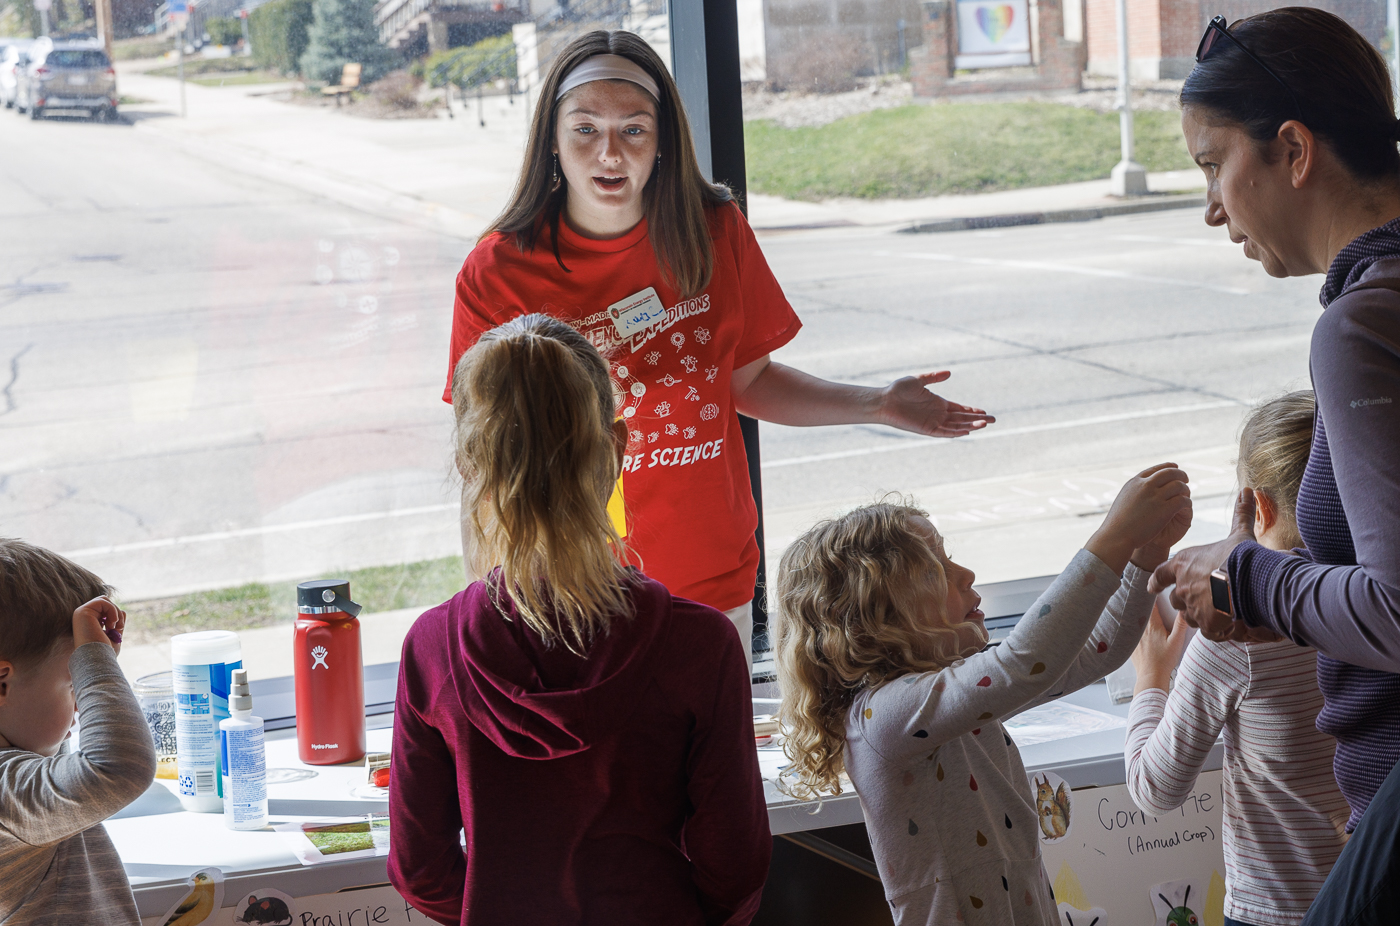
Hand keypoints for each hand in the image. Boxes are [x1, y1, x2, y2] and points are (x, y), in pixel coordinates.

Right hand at [73, 596, 124, 654]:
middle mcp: (82, 617)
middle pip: (105, 602)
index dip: (116, 616)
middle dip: (116, 612)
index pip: (104, 609)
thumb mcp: (115, 635)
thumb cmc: (105, 652)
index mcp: (88, 623)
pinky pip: (103, 601)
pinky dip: (112, 610)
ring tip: (114, 626)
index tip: (117, 629)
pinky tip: (111, 624)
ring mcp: (81, 614)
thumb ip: (117, 623)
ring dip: (115, 611)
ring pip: (104, 600)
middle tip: (118, 627)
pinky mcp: (82, 612)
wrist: (98, 659)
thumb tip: (122, 611)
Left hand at [875, 371, 994, 437]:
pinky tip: (967, 431)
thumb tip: (949, 373)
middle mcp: (937, 414)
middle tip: (994, 420)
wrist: (885, 400)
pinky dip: (956, 432)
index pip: (959, 409)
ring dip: (971, 426)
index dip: (972, 411)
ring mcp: (933, 422)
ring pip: (956, 426)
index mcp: (937, 403)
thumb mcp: (919, 380)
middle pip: (962, 419)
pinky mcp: (926, 429)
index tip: (984, 412)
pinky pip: (944, 432)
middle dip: (978, 420)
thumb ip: (934, 377)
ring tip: (985, 424)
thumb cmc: (898, 390)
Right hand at [1086, 463, 1191, 573]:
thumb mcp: (1123, 500)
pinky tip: (1186, 506)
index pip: (1155, 469)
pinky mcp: (1164, 510)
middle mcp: (1145, 486)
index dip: (1168, 467)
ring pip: (1179, 485)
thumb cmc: (1117, 523)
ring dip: (1185, 489)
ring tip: (1186, 494)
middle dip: (1180, 474)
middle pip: (1169, 473)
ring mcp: (1155, 497)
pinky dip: (1187, 502)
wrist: (1116, 537)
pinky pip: (1182, 500)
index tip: (1175, 467)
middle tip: (1186, 479)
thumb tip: (1139, 490)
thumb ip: (1134, 492)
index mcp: (1134, 482)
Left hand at [1131, 597, 1191, 693]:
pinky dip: (1131, 623)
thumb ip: (1181, 624)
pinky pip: (1129, 629)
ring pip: (1134, 619)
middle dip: (1142, 601)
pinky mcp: (1130, 643)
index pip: (1149, 604)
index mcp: (1152, 625)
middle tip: (1142, 591)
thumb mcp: (1177, 641)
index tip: (1151, 587)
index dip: (1150, 595)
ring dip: (1136, 612)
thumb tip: (1184, 608)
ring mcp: (1134, 636)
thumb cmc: (1165, 660)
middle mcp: (1140, 628)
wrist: (1151, 676)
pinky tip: (1130, 621)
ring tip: (1135, 602)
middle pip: (1140, 610)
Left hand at [1149, 489, 1255, 641]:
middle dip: (1188, 600)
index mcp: (1183, 564)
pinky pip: (1207, 630)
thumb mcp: (1239, 534)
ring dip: (1201, 615)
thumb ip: (1240, 514)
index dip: (1157, 581)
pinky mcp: (1205, 624)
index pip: (1161, 574)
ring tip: (1219, 611)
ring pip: (1190, 616)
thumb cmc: (1242, 555)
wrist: (1251, 580)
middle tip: (1206, 598)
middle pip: (1177, 598)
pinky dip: (1216, 629)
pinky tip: (1228, 625)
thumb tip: (1248, 491)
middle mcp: (1182, 586)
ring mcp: (1191, 607)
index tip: (1151, 587)